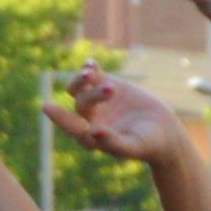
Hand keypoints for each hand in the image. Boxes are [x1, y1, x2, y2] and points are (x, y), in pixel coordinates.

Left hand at [42, 66, 201, 175]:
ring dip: (83, 79)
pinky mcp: (108, 86)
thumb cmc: (147, 145)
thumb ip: (113, 143)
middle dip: (92, 95)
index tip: (47, 107)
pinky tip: (89, 63)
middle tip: (111, 89)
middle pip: (81, 103)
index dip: (60, 118)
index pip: (72, 127)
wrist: (163, 132)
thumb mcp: (133, 147)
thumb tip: (94, 132)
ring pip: (81, 87)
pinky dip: (90, 68)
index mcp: (91, 137)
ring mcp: (98, 101)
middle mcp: (90, 119)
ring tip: (92, 72)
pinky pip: (94, 75)